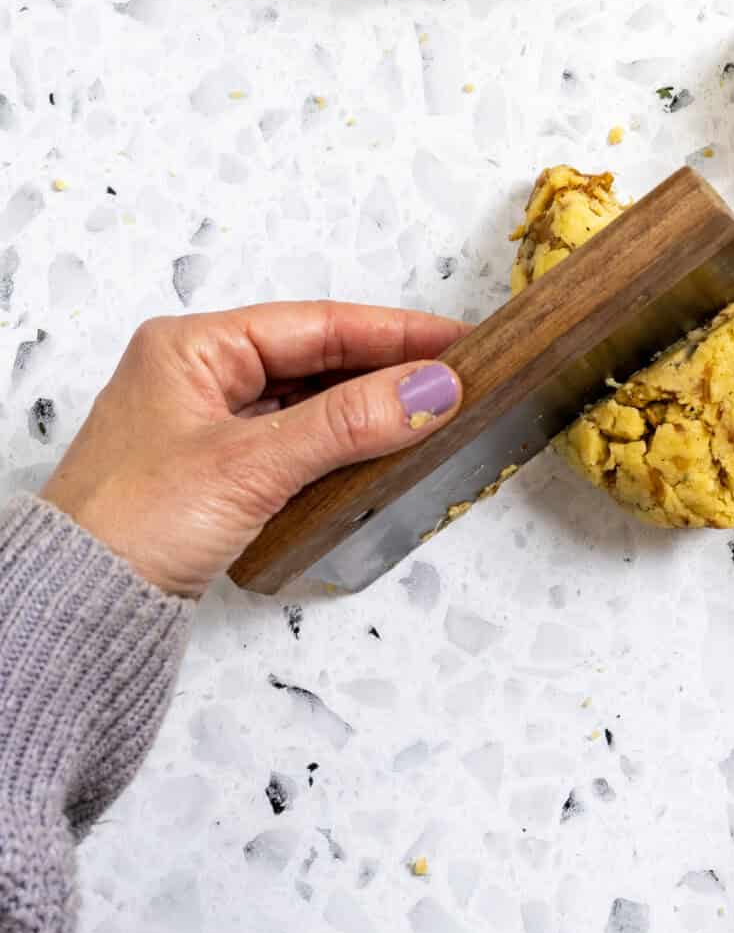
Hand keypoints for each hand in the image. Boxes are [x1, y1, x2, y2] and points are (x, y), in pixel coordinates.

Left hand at [42, 303, 466, 598]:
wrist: (76, 608)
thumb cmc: (131, 525)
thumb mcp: (253, 465)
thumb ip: (348, 423)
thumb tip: (430, 389)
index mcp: (192, 346)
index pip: (316, 324)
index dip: (394, 331)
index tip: (458, 339)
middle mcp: (198, 374)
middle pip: (315, 357)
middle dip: (386, 368)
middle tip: (459, 377)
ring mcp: (207, 422)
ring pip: (308, 399)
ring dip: (366, 407)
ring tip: (433, 411)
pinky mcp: (216, 469)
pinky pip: (294, 438)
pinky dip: (339, 442)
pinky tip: (380, 449)